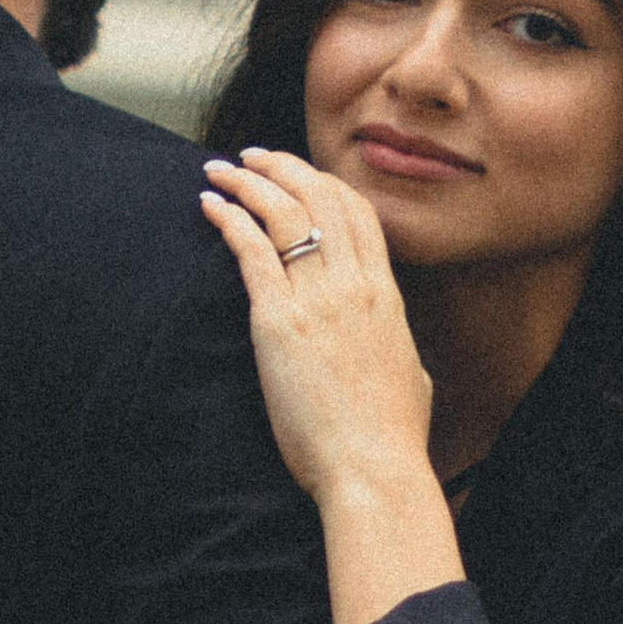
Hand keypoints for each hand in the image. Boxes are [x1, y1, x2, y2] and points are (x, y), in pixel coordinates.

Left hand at [200, 150, 432, 504]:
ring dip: (248, 184)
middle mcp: (353, 286)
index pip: (357, 214)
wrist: (373, 466)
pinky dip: (229, 220)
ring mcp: (317, 300)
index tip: (299, 173)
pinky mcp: (278, 323)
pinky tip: (211, 205)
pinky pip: (252, 252)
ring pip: (283, 214)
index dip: (325, 183)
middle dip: (282, 168)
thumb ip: (396, 346)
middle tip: (252, 156)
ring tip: (222, 171)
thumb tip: (394, 345)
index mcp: (385, 295)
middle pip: (318, 200)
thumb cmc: (392, 436)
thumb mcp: (410, 374)